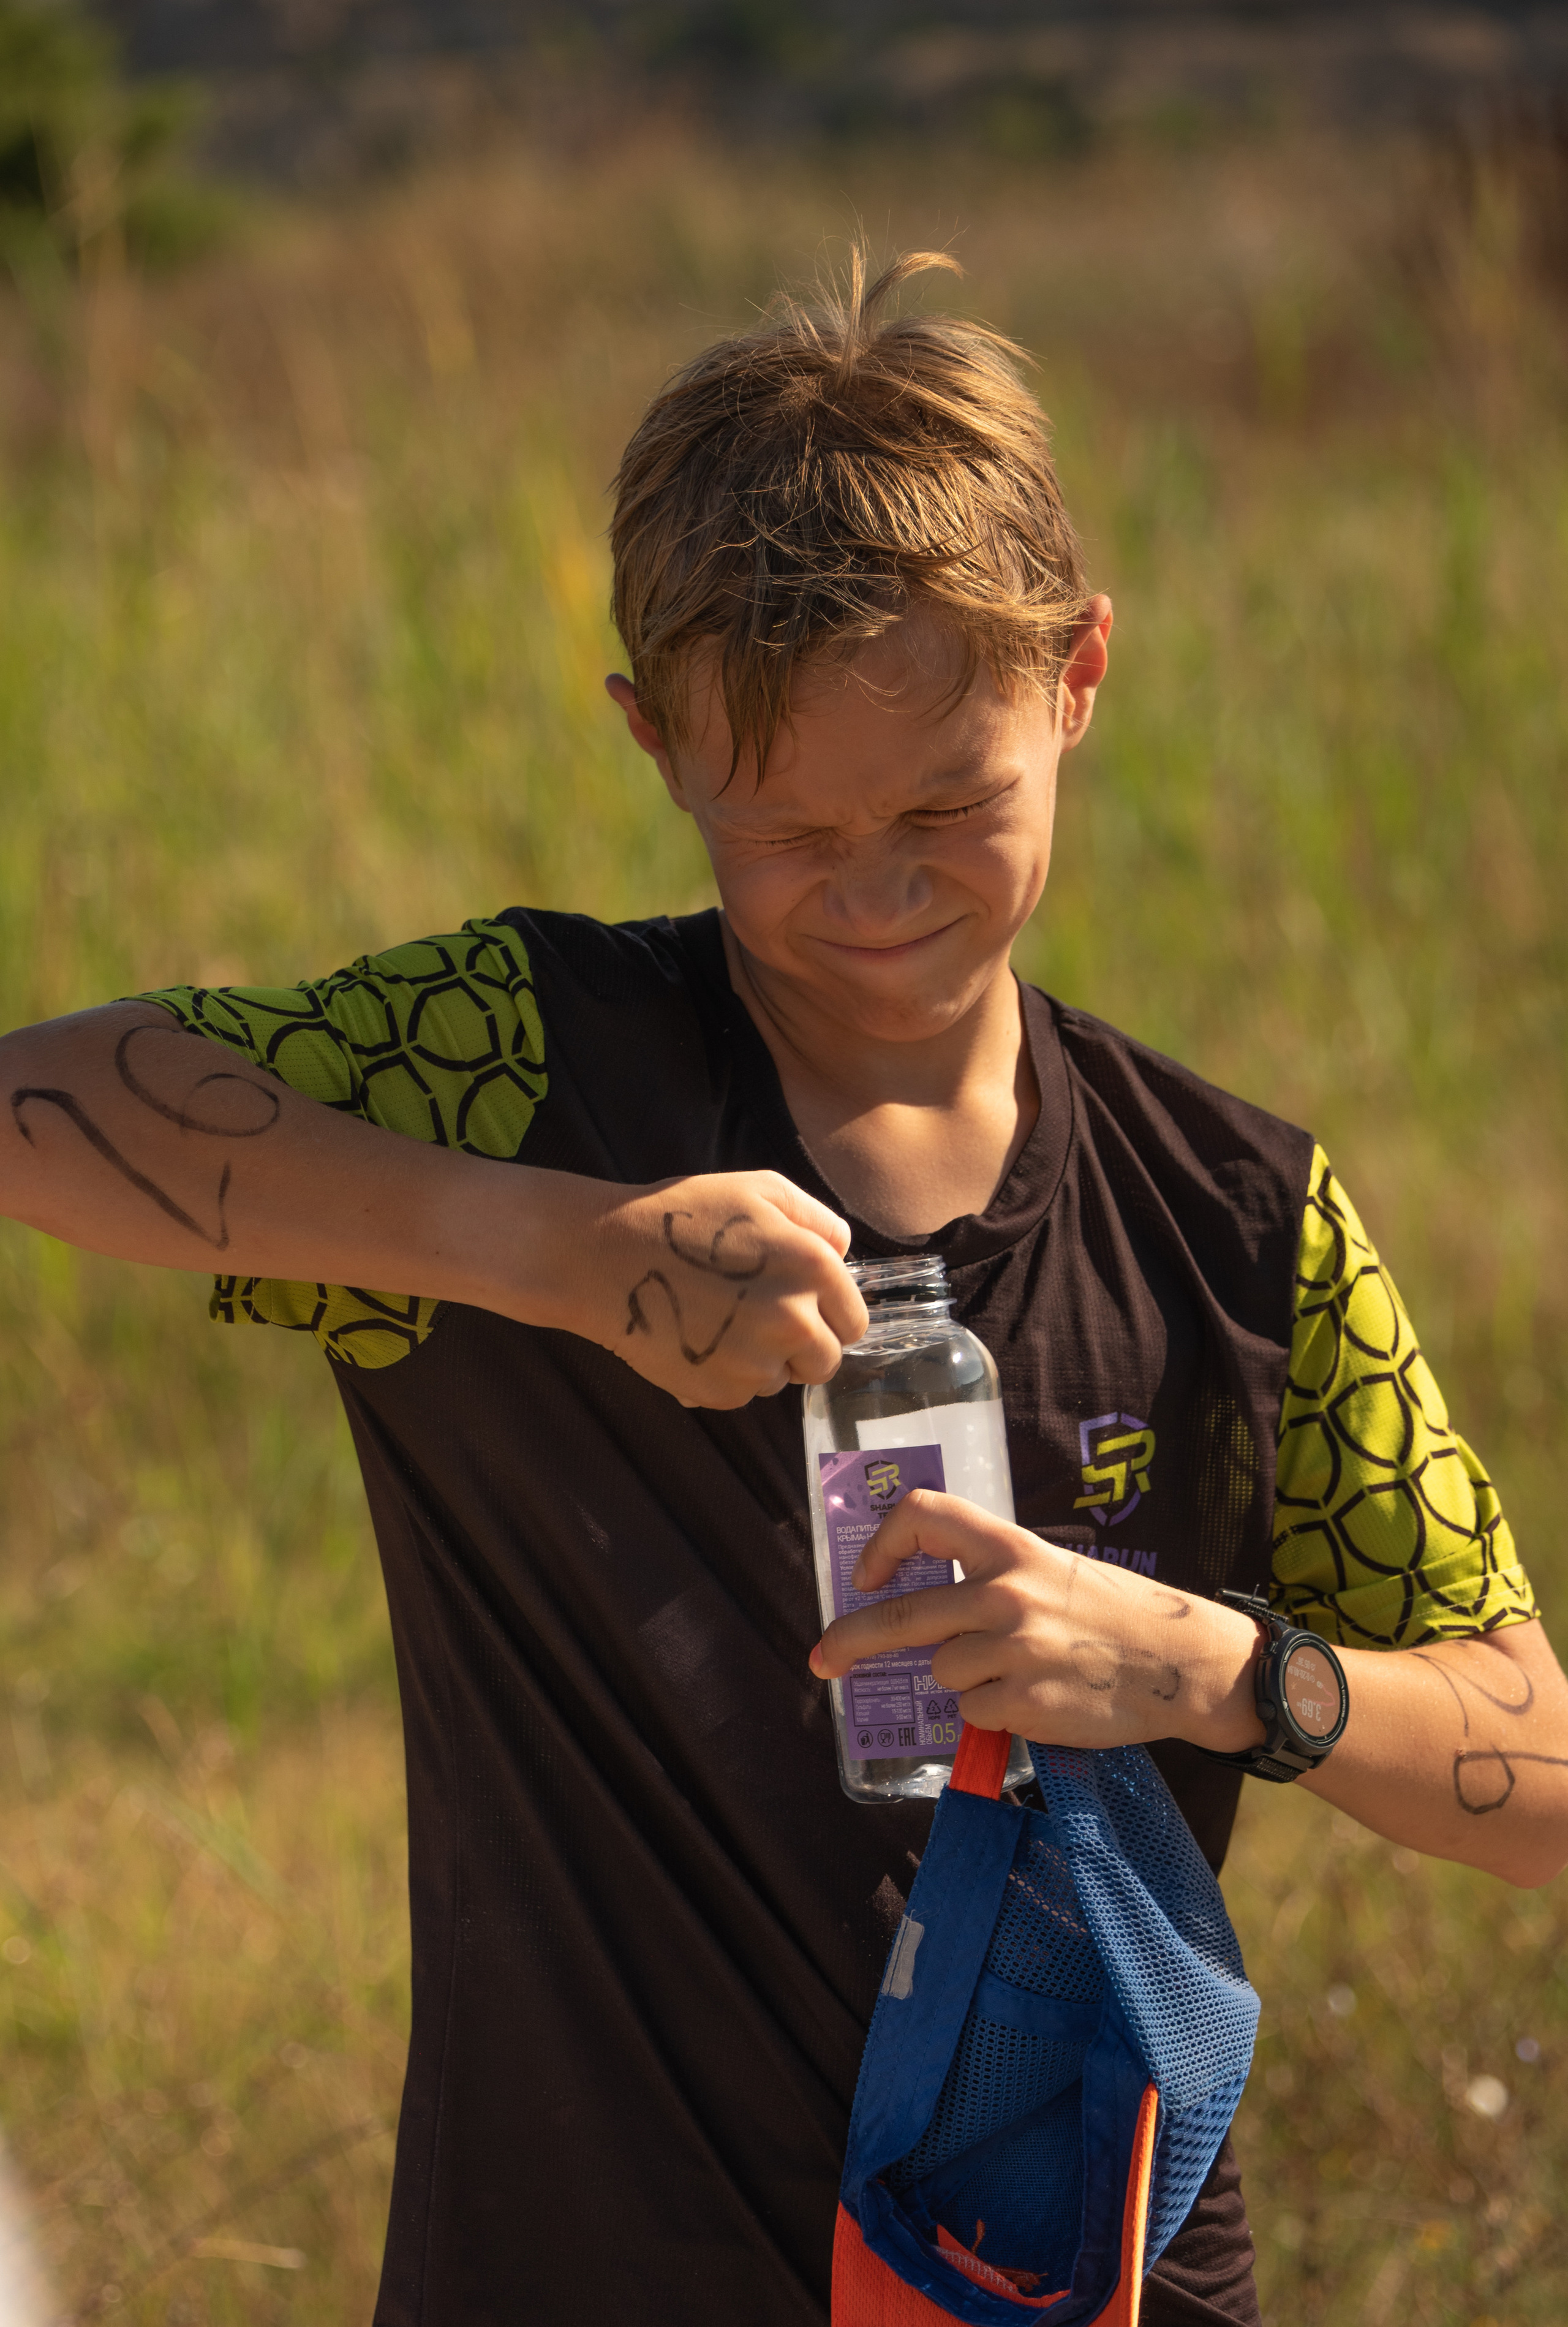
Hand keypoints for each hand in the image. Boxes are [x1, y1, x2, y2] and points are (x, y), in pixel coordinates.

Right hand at [577, 1168, 867, 1409]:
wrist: (604, 1257)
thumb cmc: (683, 1216)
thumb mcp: (759, 1190)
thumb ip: (817, 1220)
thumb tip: (843, 1253)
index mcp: (812, 1269)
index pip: (853, 1321)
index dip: (830, 1314)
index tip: (804, 1307)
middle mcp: (793, 1320)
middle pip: (826, 1361)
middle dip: (804, 1346)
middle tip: (764, 1319)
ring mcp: (757, 1362)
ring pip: (783, 1380)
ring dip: (765, 1361)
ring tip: (722, 1321)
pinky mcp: (721, 1393)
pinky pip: (744, 1393)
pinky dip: (729, 1374)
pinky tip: (699, 1337)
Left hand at [808, 1490, 1264, 1751]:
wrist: (1183, 1663)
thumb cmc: (1115, 1614)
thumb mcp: (1053, 1570)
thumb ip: (993, 1578)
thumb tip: (927, 1611)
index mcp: (1011, 1549)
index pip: (925, 1514)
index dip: (883, 1542)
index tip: (867, 1576)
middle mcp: (1004, 1594)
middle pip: (901, 1614)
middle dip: (850, 1640)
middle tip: (824, 1659)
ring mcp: (1012, 1651)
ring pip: (943, 1672)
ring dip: (967, 1679)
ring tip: (1022, 1671)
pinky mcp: (1023, 1704)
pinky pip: (976, 1712)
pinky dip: (995, 1712)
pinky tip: (1040, 1697)